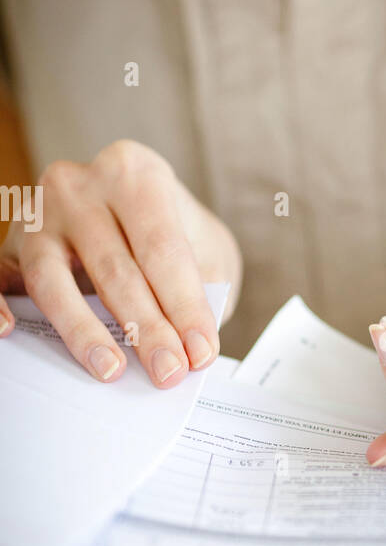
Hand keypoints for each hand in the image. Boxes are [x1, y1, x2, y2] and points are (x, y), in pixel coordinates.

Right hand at [0, 140, 241, 386]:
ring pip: (52, 279)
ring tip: (111, 369)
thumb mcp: (205, 246)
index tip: (200, 351)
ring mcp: (38, 215)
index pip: (162, 248)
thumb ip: (204, 286)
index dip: (185, 306)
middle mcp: (80, 186)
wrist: (130, 208)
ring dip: (84, 331)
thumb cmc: (168, 229)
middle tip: (168, 371)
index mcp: (135, 174)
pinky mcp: (10, 246)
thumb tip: (192, 343)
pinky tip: (9, 330)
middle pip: (114, 268)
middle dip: (146, 329)